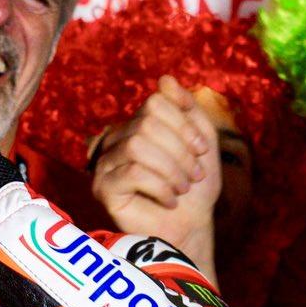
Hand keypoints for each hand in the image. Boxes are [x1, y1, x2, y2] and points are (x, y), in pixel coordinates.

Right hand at [92, 78, 221, 256]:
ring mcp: (106, 164)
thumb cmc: (195, 187)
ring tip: (183, 187)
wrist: (190, 227)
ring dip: (171, 168)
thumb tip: (165, 79)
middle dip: (180, 150)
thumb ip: (187, 108)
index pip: (155, 103)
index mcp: (138, 126)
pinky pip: (132, 172)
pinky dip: (160, 186)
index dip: (184, 123)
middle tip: (195, 175)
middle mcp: (117, 141)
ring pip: (137, 146)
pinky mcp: (103, 189)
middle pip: (146, 124)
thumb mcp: (202, 140)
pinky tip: (170, 199)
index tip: (202, 149)